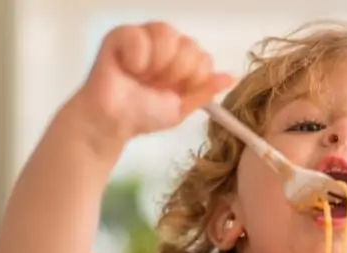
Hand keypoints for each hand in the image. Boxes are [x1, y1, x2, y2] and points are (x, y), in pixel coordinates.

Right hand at [76, 21, 233, 137]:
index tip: (175, 92)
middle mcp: (166, 44)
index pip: (204, 58)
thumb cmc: (144, 114)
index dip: (193, 79)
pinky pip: (139, 36)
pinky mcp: (122, 34)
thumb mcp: (181, 107)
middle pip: (190, 45)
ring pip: (167, 34)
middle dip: (176, 74)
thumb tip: (233, 77)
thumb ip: (205, 91)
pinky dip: (136, 59)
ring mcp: (145, 36)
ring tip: (143, 77)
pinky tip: (128, 69)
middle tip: (156, 86)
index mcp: (182, 60)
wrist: (113, 122)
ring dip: (158, 64)